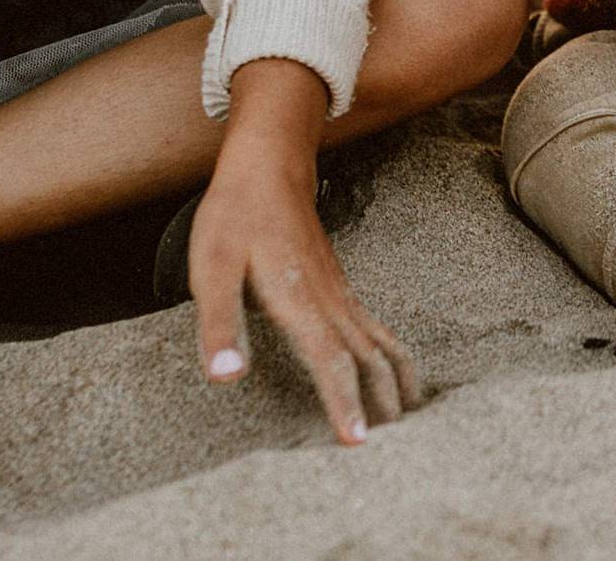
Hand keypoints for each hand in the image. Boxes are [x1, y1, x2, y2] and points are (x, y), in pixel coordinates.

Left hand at [194, 60, 419, 443]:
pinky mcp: (339, 288)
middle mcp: (328, 301)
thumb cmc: (234, 218)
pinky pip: (375, 329)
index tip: (358, 441)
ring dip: (393, 381)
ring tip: (405, 419)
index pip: (330, 360)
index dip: (344, 403)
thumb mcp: (209, 269)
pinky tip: (395, 372)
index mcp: (298, 300)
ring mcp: (339, 293)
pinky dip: (391, 356)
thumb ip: (218, 324)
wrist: (269, 167)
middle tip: (393, 448)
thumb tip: (225, 378)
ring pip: (378, 343)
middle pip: (367, 358)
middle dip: (381, 403)